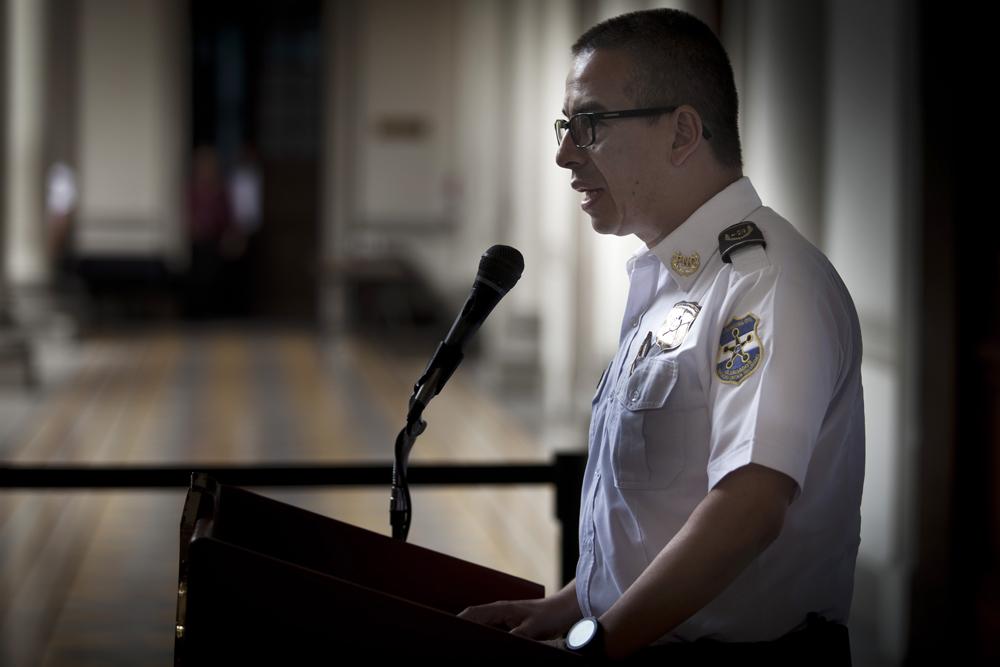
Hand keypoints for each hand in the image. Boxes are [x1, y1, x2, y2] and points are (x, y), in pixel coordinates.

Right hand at [457, 597, 574, 639]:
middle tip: (453, 643)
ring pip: (483, 627)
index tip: (447, 631)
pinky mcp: (511, 624)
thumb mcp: (532, 629)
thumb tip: (499, 646)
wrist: (564, 610)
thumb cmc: (549, 616)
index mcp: (501, 609)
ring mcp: (504, 618)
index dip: (458, 622)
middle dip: (462, 630)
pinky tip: (485, 648)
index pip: (473, 614)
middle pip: (474, 620)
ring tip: (464, 647)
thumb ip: (515, 637)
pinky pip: (493, 632)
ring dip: (474, 634)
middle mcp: (499, 612)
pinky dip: (486, 638)